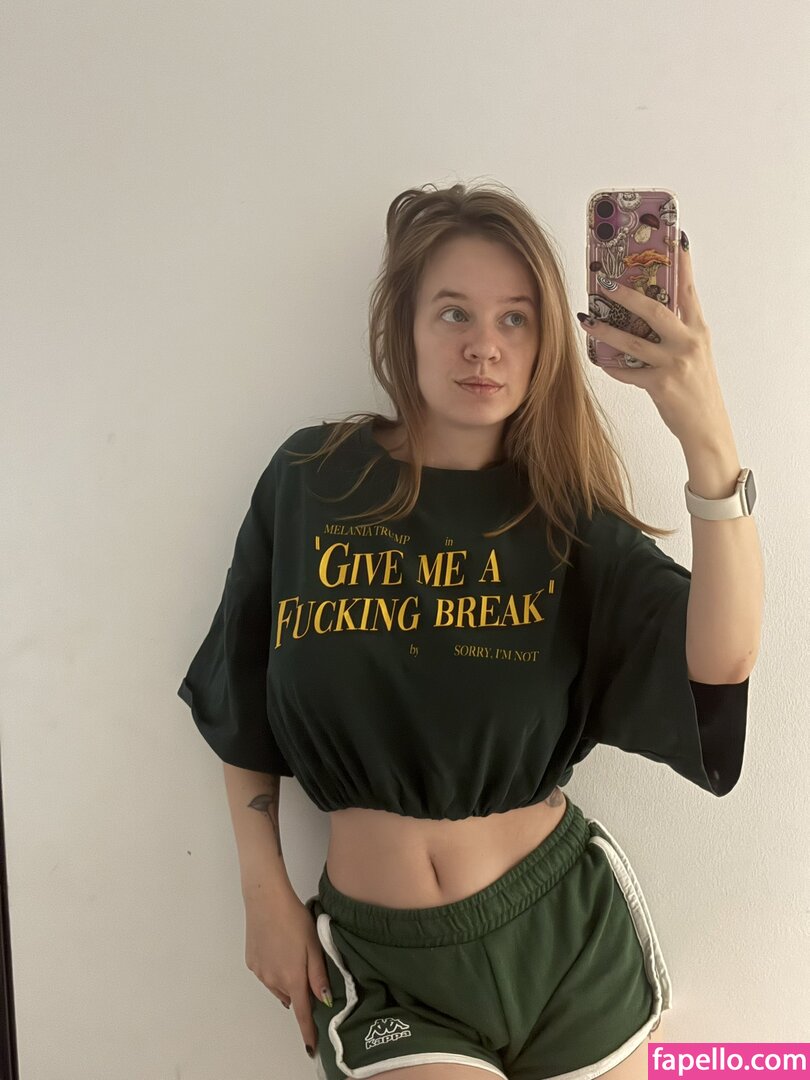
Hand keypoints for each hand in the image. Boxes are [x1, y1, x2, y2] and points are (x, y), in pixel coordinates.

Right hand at [243, 889, 331, 1057]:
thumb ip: (319, 976)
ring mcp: (260, 973)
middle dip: (301, 992)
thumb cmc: (294, 919)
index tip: (311, 1047)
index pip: (302, 1014)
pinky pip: (267, 975)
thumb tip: (324, 1001)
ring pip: (278, 986)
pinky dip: (275, 970)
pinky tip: (279, 949)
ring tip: (293, 954)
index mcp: (293, 978)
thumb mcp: (314, 946)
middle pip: (291, 997)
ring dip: (287, 980)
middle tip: (308, 968)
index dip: (308, 1032)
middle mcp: (274, 981)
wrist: (266, 900)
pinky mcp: (251, 963)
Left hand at [578, 236, 732, 448]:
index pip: (689, 290)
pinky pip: (628, 372)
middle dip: (626, 294)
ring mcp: (674, 363)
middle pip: (655, 310)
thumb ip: (678, 332)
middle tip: (604, 282)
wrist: (707, 427)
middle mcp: (688, 342)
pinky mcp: (661, 384)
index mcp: (698, 330)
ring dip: (605, 330)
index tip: (676, 240)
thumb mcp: (696, 353)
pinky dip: (611, 366)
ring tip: (586, 320)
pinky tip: (598, 361)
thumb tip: (650, 311)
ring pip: (632, 341)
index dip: (682, 265)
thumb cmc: (698, 389)